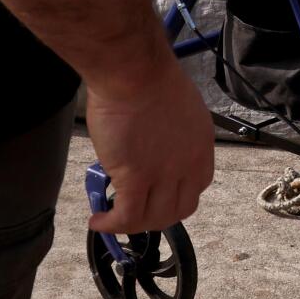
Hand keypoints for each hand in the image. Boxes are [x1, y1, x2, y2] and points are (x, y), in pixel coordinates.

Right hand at [85, 50, 214, 234]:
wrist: (134, 73)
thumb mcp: (180, 110)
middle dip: (155, 218)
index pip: (197, 187)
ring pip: (153, 218)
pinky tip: (97, 220)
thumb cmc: (149, 80)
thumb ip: (174, 134)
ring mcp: (165, 173)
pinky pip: (127, 216)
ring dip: (132, 225)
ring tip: (111, 219)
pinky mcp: (137, 177)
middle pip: (179, 209)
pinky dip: (111, 224)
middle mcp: (189, 164)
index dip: (175, 197)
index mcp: (202, 147)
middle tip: (133, 213)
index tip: (156, 196)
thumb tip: (154, 146)